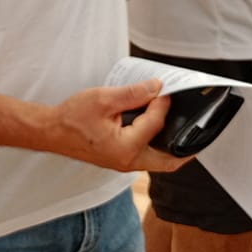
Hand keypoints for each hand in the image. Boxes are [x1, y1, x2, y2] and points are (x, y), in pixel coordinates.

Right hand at [49, 81, 182, 173]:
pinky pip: (146, 156)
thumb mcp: (103, 99)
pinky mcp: (119, 159)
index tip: (165, 89)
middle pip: (168, 162)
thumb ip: (133, 93)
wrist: (51, 131)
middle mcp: (127, 161)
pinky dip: (157, 145)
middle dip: (186, 147)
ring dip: (172, 147)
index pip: (155, 124)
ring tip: (182, 128)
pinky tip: (157, 128)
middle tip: (200, 131)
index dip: (163, 104)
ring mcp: (123, 163)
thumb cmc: (71, 118)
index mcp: (125, 148)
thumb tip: (156, 88)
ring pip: (158, 161)